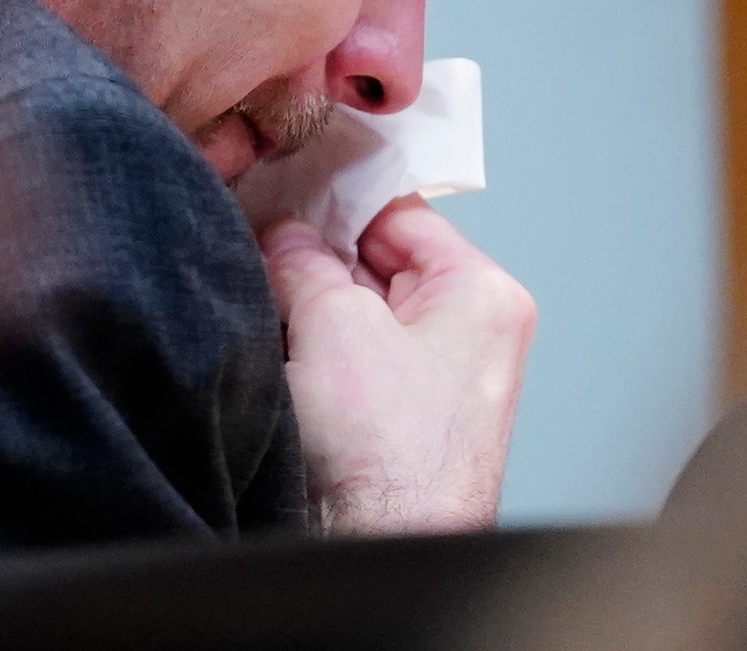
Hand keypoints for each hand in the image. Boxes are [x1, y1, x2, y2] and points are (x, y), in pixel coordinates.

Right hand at [260, 195, 535, 535]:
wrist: (383, 551)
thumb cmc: (391, 459)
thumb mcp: (333, 324)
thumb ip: (303, 262)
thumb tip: (285, 236)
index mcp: (481, 295)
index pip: (402, 212)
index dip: (338, 202)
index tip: (287, 194)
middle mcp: (472, 333)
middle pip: (377, 261)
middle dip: (317, 261)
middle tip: (264, 255)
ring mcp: (438, 380)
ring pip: (358, 313)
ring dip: (310, 311)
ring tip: (272, 312)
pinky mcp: (401, 420)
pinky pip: (352, 360)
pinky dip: (314, 354)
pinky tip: (282, 356)